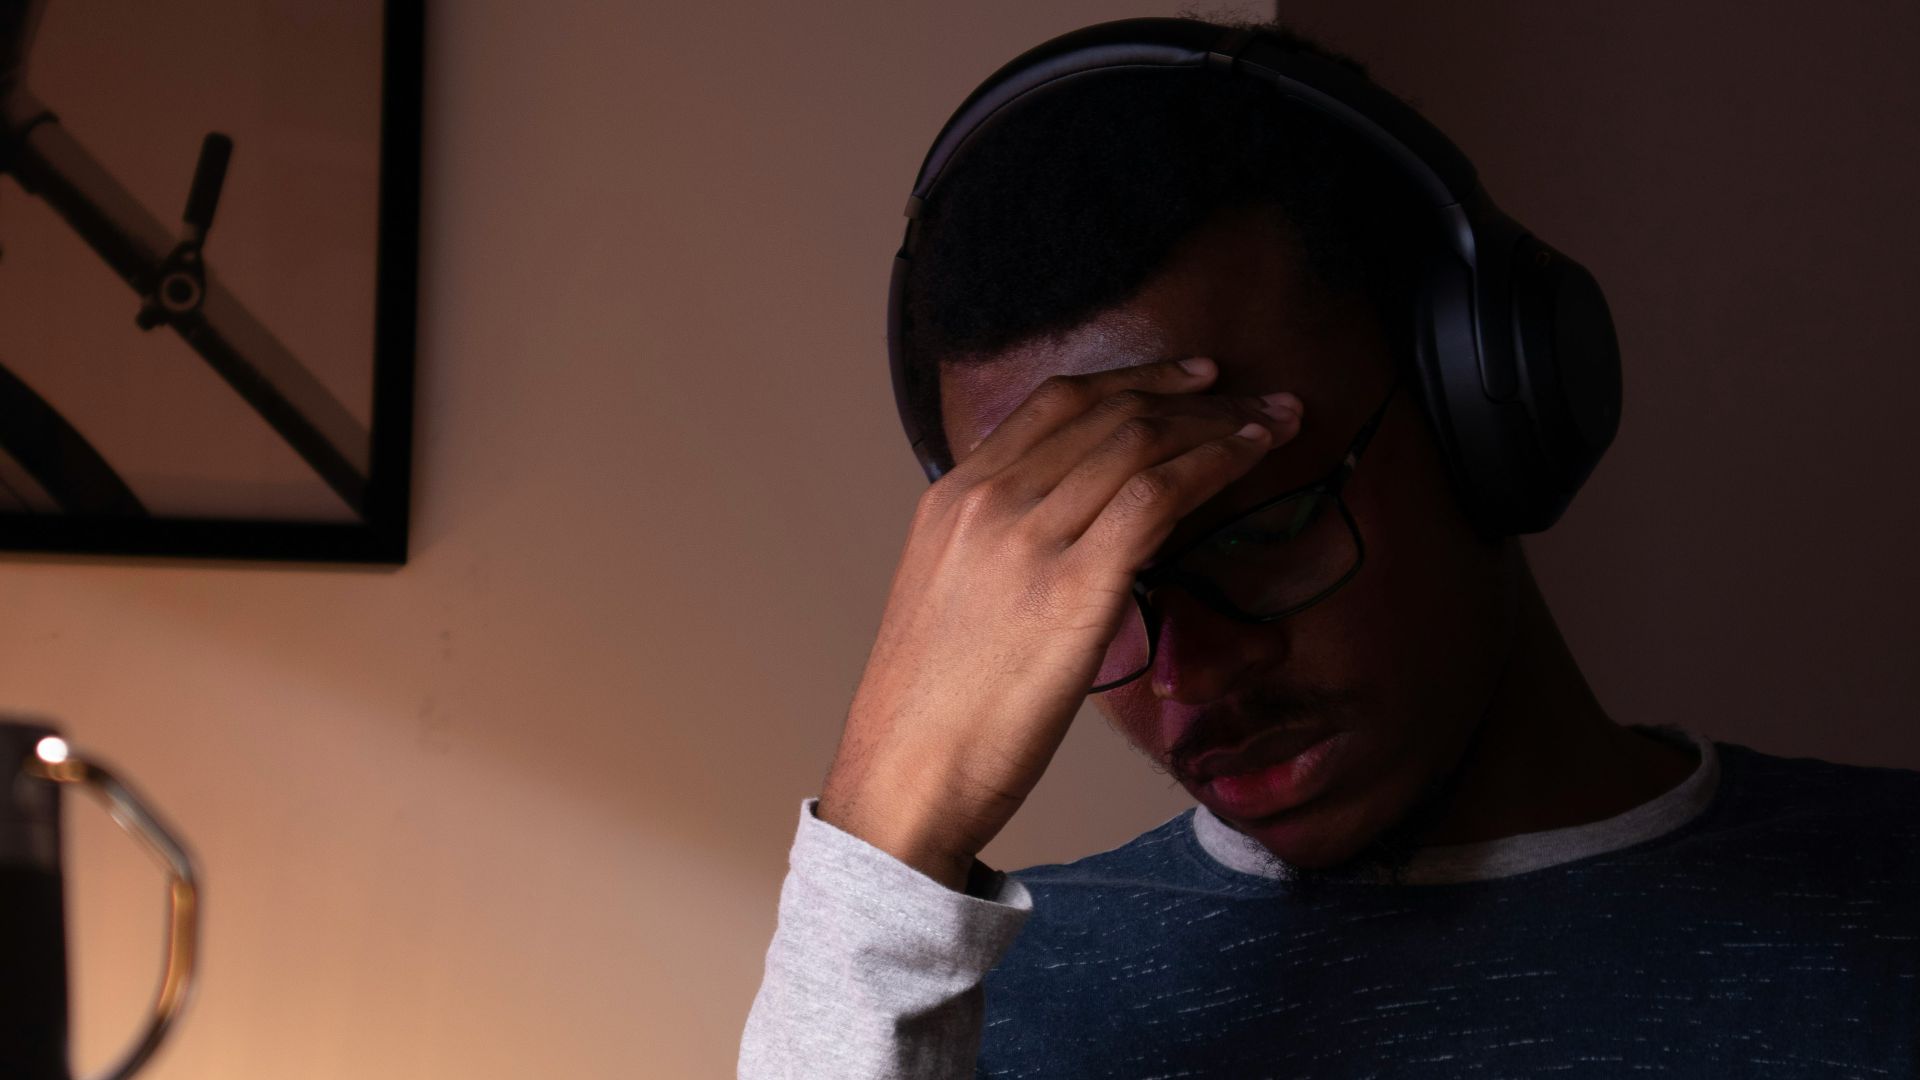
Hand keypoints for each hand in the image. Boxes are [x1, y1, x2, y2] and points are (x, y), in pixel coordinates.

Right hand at [816, 357, 1303, 889]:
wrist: (905, 776)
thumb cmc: (933, 712)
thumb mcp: (950, 597)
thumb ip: (1001, 548)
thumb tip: (1070, 538)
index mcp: (953, 496)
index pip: (1055, 403)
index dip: (1134, 378)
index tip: (1190, 379)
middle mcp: (988, 499)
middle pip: (1107, 412)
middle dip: (1194, 396)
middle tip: (1256, 398)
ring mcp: (1029, 537)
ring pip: (1138, 442)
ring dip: (1218, 425)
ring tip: (1273, 425)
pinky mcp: (1074, 586)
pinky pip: (1156, 496)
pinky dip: (1212, 466)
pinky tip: (1248, 462)